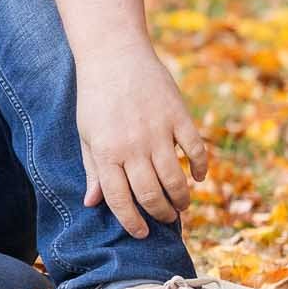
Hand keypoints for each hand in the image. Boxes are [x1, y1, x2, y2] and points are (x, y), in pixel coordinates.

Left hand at [75, 43, 210, 238]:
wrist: (114, 55)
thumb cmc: (95, 97)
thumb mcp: (86, 134)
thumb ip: (92, 170)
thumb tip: (93, 204)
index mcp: (106, 152)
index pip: (119, 199)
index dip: (132, 221)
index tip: (141, 233)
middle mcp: (132, 146)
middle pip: (150, 194)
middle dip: (160, 214)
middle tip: (166, 219)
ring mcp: (158, 132)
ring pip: (175, 179)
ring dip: (181, 198)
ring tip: (181, 206)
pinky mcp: (178, 117)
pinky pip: (196, 150)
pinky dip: (201, 168)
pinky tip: (199, 177)